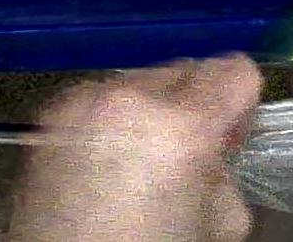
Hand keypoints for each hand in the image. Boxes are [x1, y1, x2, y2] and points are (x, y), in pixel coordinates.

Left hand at [9, 55, 261, 241]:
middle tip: (182, 155)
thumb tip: (216, 150)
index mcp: (184, 129)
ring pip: (140, 79)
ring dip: (148, 109)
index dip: (239, 106)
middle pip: (186, 69)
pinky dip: (108, 118)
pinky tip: (102, 162)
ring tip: (135, 161)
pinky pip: (98, 95)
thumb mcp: (219, 223)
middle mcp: (132, 101)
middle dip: (191, 107)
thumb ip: (227, 171)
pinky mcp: (53, 113)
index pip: (235, 70)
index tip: (226, 136)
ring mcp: (86, 101)